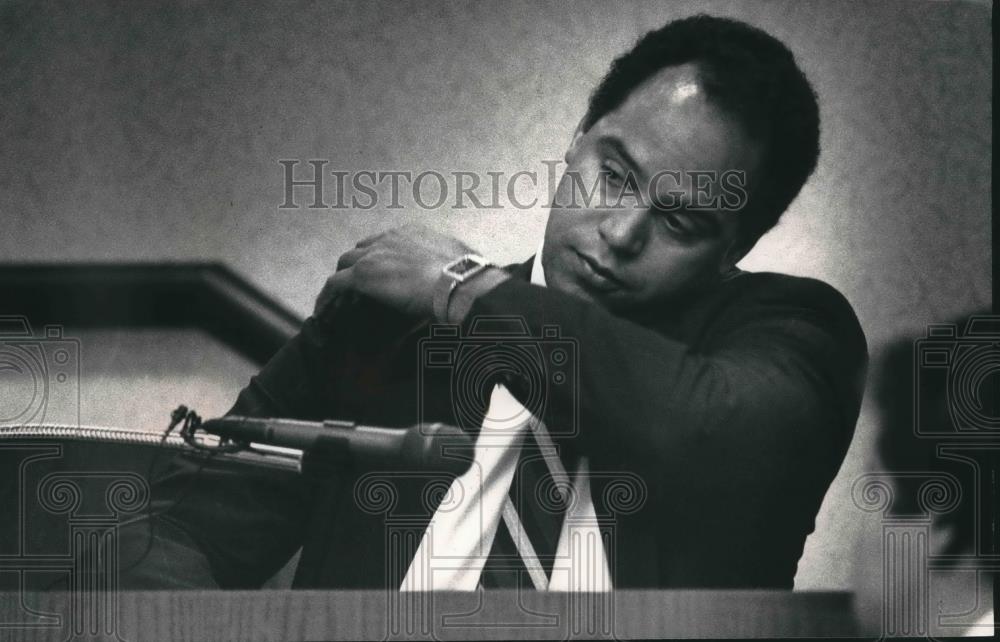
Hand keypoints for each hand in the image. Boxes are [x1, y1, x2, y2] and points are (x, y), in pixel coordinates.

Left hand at [314, 225, 476, 318]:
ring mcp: (374, 255)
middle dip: (357, 266)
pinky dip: (327, 297)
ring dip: (342, 281)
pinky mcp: (363, 275)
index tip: (382, 273)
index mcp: (413, 233)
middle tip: (357, 287)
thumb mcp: (460, 265)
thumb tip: (464, 280)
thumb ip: (452, 267)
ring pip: (345, 264)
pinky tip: (324, 312)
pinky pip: (335, 284)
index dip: (380, 258)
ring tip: (339, 300)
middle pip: (361, 250)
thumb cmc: (469, 279)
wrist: (461, 284)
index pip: (385, 242)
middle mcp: (390, 238)